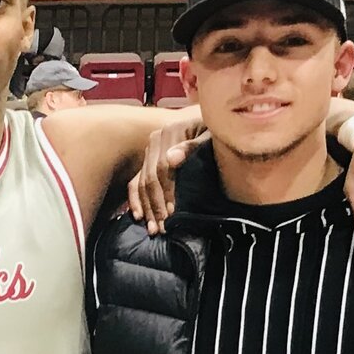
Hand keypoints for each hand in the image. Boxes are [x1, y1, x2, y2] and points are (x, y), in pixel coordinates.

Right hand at [126, 113, 208, 234]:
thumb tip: (171, 159)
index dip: (167, 192)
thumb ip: (193, 146)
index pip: (162, 168)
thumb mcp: (212, 135)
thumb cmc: (218, 132)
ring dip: (146, 207)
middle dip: (156, 205)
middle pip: (150, 177)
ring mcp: (150, 149)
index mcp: (170, 132)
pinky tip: (138, 216)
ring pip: (141, 182)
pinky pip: (136, 181)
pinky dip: (136, 199)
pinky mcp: (150, 159)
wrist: (213, 124)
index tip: (173, 213)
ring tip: (153, 229)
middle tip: (163, 228)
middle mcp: (155, 139)